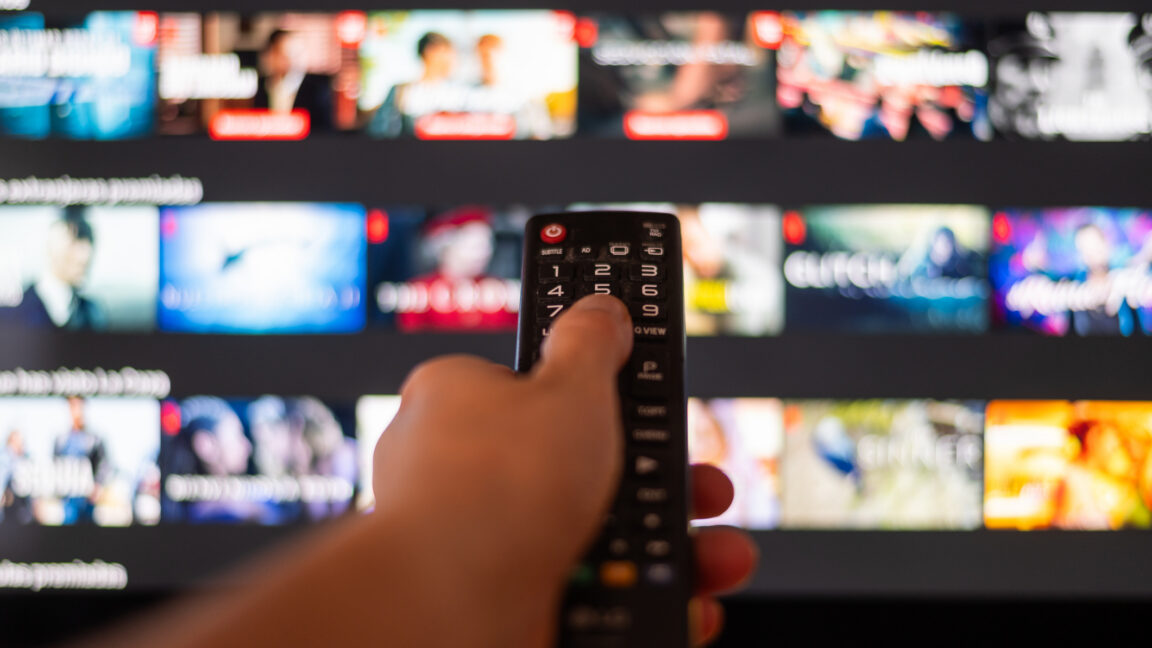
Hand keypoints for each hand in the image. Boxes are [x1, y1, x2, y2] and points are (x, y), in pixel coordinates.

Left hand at [372, 295, 756, 646]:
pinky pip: (580, 588)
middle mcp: (459, 467)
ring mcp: (477, 536)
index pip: (542, 385)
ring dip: (665, 549)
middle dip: (660, 485)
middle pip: (579, 466)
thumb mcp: (570, 385)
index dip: (609, 394)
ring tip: (713, 560)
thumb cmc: (495, 485)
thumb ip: (592, 342)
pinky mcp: (496, 593)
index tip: (656, 406)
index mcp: (460, 399)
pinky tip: (676, 605)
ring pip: (589, 534)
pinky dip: (630, 595)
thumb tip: (601, 311)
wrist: (448, 605)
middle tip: (703, 489)